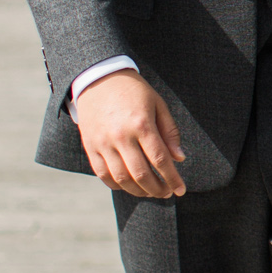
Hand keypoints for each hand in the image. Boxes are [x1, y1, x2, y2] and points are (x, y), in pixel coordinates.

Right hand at [75, 71, 186, 196]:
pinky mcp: (90, 147)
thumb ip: (169, 132)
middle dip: (158, 189)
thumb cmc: (133, 91)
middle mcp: (120, 136)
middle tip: (166, 193)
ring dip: (139, 191)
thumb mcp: (158, 104)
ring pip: (122, 178)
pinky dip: (118, 185)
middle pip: (141, 174)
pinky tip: (130, 185)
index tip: (181, 190)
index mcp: (141, 124)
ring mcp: (103, 143)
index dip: (173, 178)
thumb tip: (179, 158)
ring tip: (150, 192)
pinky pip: (104, 175)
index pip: (160, 160)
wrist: (98, 79)